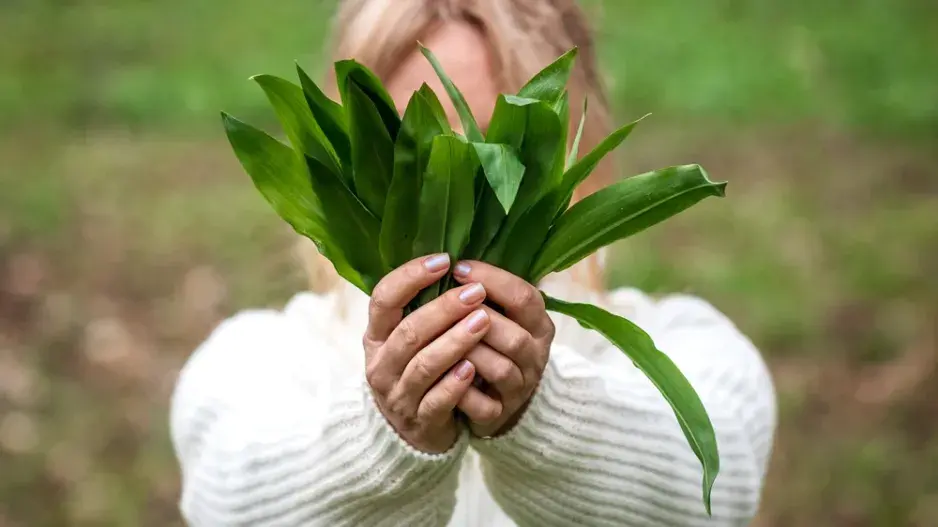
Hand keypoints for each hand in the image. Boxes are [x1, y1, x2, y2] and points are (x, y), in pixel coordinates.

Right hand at [362, 254, 503, 453]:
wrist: (411, 433)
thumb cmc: (417, 371)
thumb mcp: (409, 340)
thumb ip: (423, 307)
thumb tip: (457, 262)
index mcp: (377, 336)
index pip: (384, 298)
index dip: (411, 276)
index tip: (444, 260)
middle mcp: (381, 365)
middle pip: (409, 331)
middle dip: (444, 309)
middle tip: (476, 292)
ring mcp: (398, 395)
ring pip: (424, 365)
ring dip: (455, 342)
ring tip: (482, 322)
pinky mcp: (419, 421)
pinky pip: (437, 401)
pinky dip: (455, 384)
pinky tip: (473, 368)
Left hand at [450, 261, 554, 437]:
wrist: (497, 398)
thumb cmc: (490, 343)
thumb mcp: (500, 312)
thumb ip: (485, 290)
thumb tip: (450, 257)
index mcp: (538, 324)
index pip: (525, 297)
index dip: (493, 280)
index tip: (458, 268)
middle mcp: (535, 355)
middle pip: (516, 336)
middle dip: (478, 319)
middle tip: (446, 304)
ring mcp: (520, 387)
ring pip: (500, 369)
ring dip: (468, 352)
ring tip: (440, 338)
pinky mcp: (501, 414)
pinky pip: (484, 405)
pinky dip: (462, 391)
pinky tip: (442, 376)